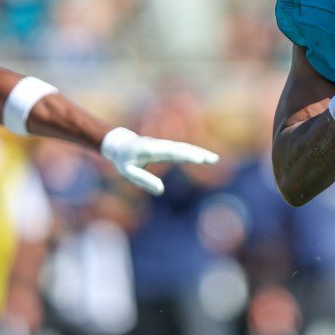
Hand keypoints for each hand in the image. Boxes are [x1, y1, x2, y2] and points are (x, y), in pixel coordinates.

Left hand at [100, 127, 218, 194]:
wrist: (120, 144)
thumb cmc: (123, 160)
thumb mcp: (127, 172)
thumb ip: (143, 180)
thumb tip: (161, 190)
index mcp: (150, 149)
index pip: (171, 152)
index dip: (186, 155)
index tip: (199, 159)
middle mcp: (160, 144)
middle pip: (182, 148)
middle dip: (197, 153)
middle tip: (213, 159)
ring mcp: (164, 144)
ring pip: (184, 147)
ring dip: (199, 152)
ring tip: (214, 159)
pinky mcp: (166, 147)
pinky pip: (182, 149)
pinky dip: (193, 152)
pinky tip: (203, 158)